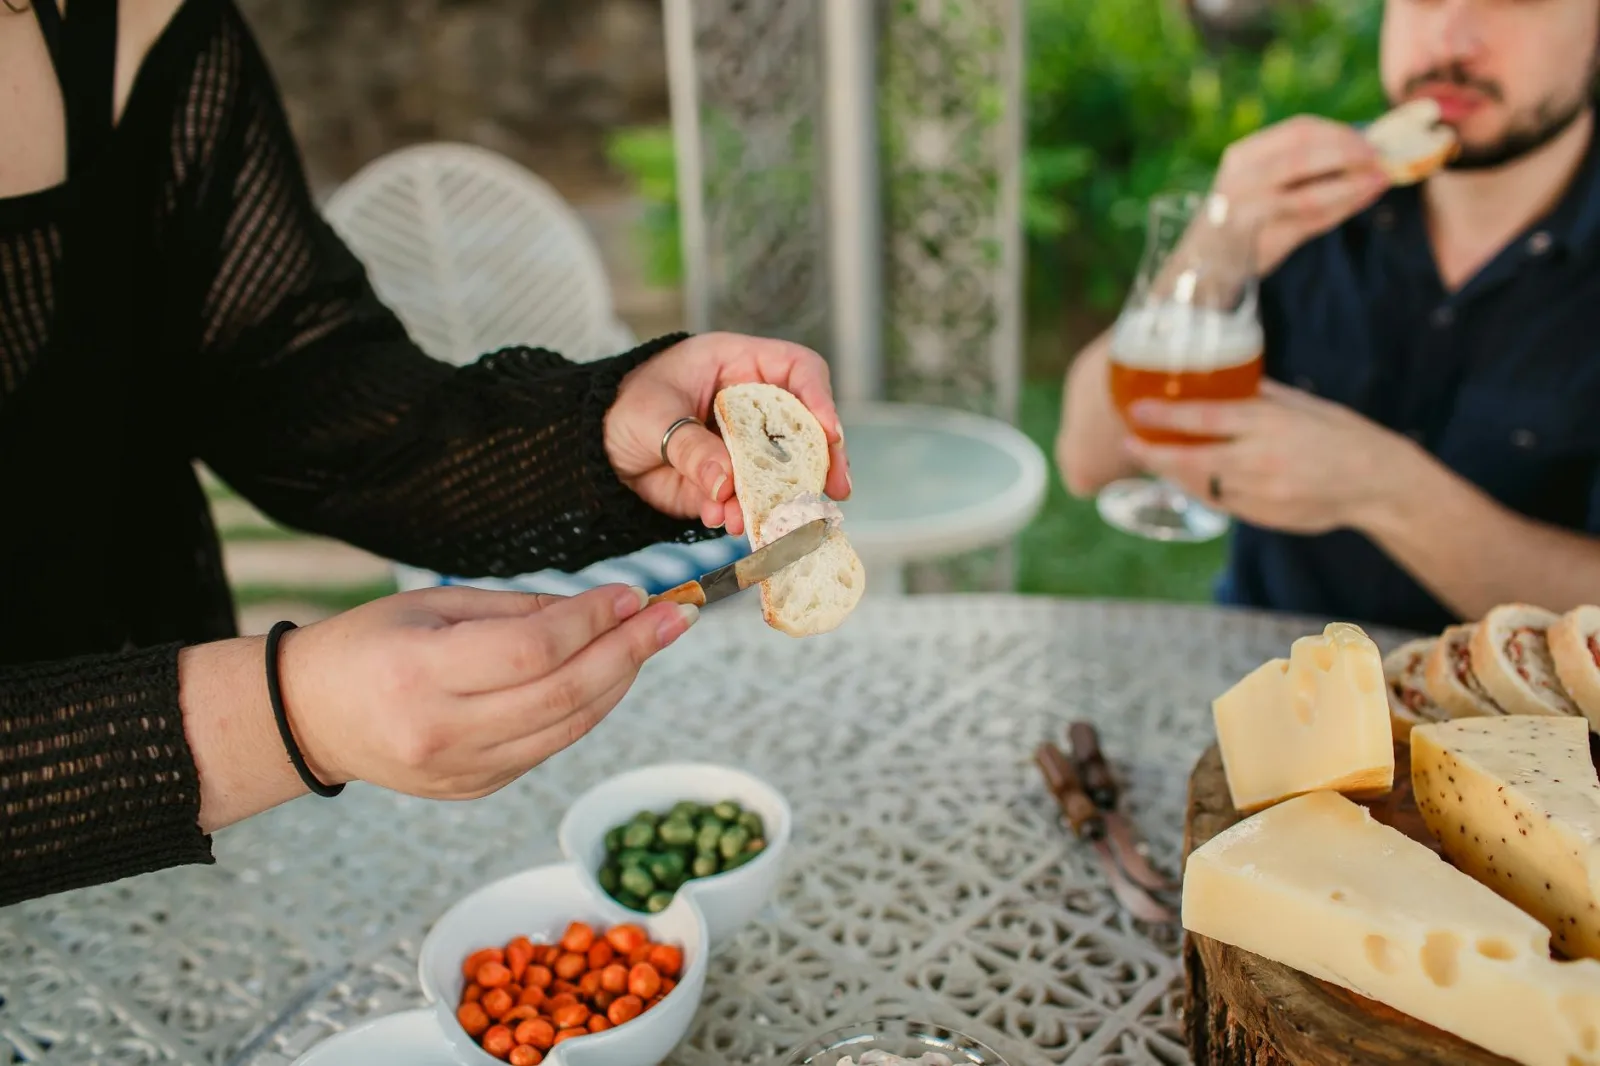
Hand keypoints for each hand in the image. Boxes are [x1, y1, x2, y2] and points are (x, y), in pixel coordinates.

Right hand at [274, 584, 696, 799]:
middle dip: (629, 652)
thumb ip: (518, 611)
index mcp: (420, 674)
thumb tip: (601, 611)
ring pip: (566, 729)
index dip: (591, 623)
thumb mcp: (431, 607)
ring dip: (619, 683)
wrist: (307, 718)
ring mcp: (459, 770)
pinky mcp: (473, 789)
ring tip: (653, 641)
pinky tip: (608, 675)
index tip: (633, 594)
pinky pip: (547, 748)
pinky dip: (586, 710)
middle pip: (561, 695)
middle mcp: (441, 731)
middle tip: (676, 616)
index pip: (531, 651)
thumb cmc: (369, 645)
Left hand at [604, 332, 850, 536]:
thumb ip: (691, 446)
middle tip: (833, 488)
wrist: (593, 450)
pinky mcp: (730, 483)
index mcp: (736, 365)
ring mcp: (744, 447)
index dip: (818, 397)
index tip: (829, 430)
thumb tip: (726, 484)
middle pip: (805, 426)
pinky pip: (750, 500)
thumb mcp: (652, 416)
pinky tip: (725, 522)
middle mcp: (751, 405)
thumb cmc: (622, 407)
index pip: (797, 369)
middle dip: (821, 459)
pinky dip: (742, 514)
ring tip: (762, 519)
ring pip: (783, 471)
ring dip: (779, 497)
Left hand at [1121, 380, 1420, 534]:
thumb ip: (1260, 396)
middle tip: (1130, 444)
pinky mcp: (1264, 517)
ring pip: (1201, 486)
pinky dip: (1200, 491)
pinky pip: (1220, 504)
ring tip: (1152, 459)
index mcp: (1271, 423)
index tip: (1137, 410)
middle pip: (1192, 460)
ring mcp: (1261, 493)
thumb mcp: (1302, 405)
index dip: (1166, 415)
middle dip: (1154, 454)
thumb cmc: (1341, 435)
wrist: (1378, 484)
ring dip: (1173, 474)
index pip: (1205, 418)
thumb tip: (1222, 380)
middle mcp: (1261, 460)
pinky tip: (1187, 479)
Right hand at [1214, 115, 1390, 274]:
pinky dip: (1341, 209)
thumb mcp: (1259, 178)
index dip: (1340, 132)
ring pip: (1310, 193)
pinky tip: (1361, 199)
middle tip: (1382, 157)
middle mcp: (1241, 180)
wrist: (1204, 261)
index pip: (1299, 131)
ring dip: (1352, 185)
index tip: (1370, 139)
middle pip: (1304, 156)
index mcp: (1244, 155)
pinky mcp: (1260, 241)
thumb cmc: (1242, 214)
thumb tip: (1362, 143)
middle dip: (1350, 154)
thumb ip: (1301, 162)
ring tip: (1381, 179)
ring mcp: (1248, 213)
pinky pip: (1310, 222)